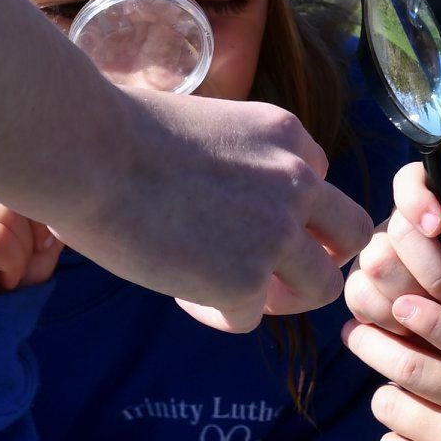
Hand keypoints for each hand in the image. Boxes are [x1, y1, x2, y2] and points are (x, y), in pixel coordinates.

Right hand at [0, 160, 64, 299]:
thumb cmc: (2, 271)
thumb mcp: (35, 230)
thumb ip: (45, 198)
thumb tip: (59, 182)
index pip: (11, 158)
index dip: (34, 195)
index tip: (34, 230)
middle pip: (9, 180)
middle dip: (30, 225)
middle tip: (18, 256)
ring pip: (3, 209)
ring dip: (21, 250)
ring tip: (5, 268)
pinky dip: (12, 263)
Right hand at [55, 88, 374, 332]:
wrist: (88, 149)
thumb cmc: (119, 128)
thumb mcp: (207, 122)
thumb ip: (236, 158)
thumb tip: (222, 195)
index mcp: (286, 135)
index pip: (318, 181)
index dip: (287, 208)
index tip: (240, 218)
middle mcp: (297, 181)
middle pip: (352, 234)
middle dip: (321, 257)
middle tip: (276, 272)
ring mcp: (277, 233)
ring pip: (321, 287)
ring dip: (283, 297)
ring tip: (233, 294)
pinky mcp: (245, 281)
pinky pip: (250, 318)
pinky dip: (219, 314)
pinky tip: (180, 295)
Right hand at [344, 164, 440, 348]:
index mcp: (439, 204)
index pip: (410, 179)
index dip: (417, 199)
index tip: (438, 226)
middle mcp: (400, 227)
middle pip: (392, 232)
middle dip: (431, 269)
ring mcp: (376, 259)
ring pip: (375, 266)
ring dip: (415, 298)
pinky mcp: (361, 293)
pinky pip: (360, 297)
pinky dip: (392, 318)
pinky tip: (417, 326)